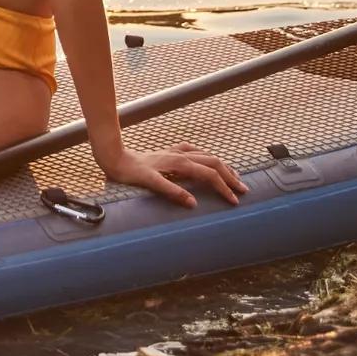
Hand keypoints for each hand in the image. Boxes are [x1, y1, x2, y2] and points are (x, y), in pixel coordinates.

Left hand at [100, 142, 246, 208]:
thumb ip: (171, 191)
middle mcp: (180, 155)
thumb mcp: (149, 183)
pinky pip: (194, 152)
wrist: (113, 157)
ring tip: (234, 176)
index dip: (224, 188)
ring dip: (222, 166)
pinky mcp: (169, 153)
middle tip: (243, 190)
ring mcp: (175, 152)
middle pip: (214, 163)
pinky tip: (206, 161)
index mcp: (179, 163)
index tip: (234, 201)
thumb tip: (193, 203)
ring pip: (207, 156)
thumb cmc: (129, 172)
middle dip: (230, 176)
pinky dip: (206, 158)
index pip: (209, 175)